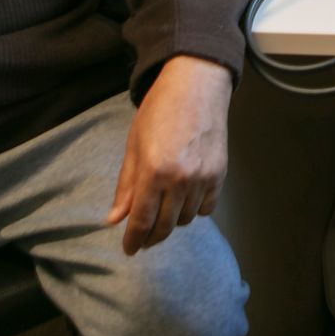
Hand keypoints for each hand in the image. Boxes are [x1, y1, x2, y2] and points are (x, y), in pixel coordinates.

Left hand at [108, 55, 232, 253]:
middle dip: (151, 237)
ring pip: (186, 219)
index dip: (134, 239)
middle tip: (143, 239)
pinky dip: (194, 211)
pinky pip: (206, 208)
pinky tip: (184, 202)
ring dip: (172, 221)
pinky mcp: (220, 174)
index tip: (129, 249)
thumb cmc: (159, 110)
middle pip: (165, 226)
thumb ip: (126, 185)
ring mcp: (203, 178)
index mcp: (153, 171)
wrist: (197, 85)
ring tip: (163, 212)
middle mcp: (180, 179)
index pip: (142, 220)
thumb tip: (114, 219)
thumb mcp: (134, 145)